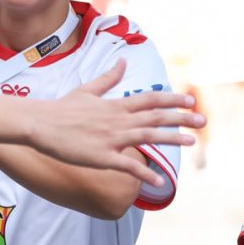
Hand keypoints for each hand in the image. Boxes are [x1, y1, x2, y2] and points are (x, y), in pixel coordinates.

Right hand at [26, 62, 202, 186]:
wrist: (40, 123)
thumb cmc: (62, 108)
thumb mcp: (87, 90)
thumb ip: (108, 79)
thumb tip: (123, 63)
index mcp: (115, 104)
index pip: (150, 99)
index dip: (172, 99)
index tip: (190, 100)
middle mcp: (118, 119)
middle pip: (155, 116)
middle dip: (181, 117)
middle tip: (203, 119)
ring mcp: (111, 138)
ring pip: (147, 136)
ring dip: (171, 139)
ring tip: (192, 142)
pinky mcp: (101, 157)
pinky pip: (127, 166)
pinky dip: (144, 173)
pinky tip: (160, 181)